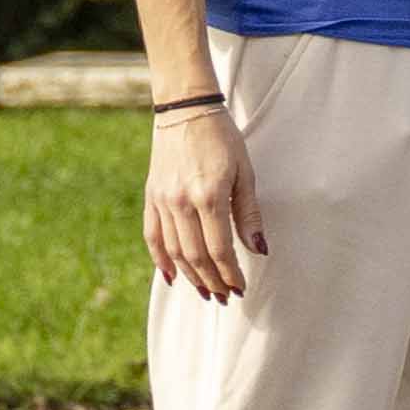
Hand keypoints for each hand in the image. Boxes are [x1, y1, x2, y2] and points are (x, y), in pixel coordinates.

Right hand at [148, 104, 267, 304]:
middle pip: (195, 255)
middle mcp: (180, 202)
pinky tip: (172, 277)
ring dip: (190, 276)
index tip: (240, 288)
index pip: (218, 249)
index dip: (229, 273)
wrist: (185, 111)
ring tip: (205, 292)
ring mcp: (162, 201)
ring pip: (173, 250)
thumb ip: (249, 213)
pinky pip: (152, 235)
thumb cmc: (223, 139)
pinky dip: (161, 259)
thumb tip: (259, 249)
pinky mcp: (150, 197)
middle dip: (211, 281)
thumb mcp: (245, 172)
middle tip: (224, 297)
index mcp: (209, 195)